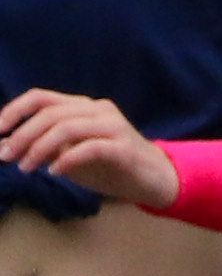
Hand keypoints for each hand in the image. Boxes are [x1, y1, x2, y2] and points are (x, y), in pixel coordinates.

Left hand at [0, 90, 165, 210]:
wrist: (152, 178)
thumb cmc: (108, 165)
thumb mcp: (71, 151)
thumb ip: (47, 145)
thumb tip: (9, 146)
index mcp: (83, 107)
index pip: (42, 97)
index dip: (15, 111)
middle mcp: (98, 110)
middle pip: (51, 113)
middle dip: (22, 135)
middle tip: (6, 157)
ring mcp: (113, 127)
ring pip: (67, 127)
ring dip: (39, 148)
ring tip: (25, 168)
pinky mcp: (124, 148)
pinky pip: (90, 148)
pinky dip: (66, 160)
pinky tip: (55, 173)